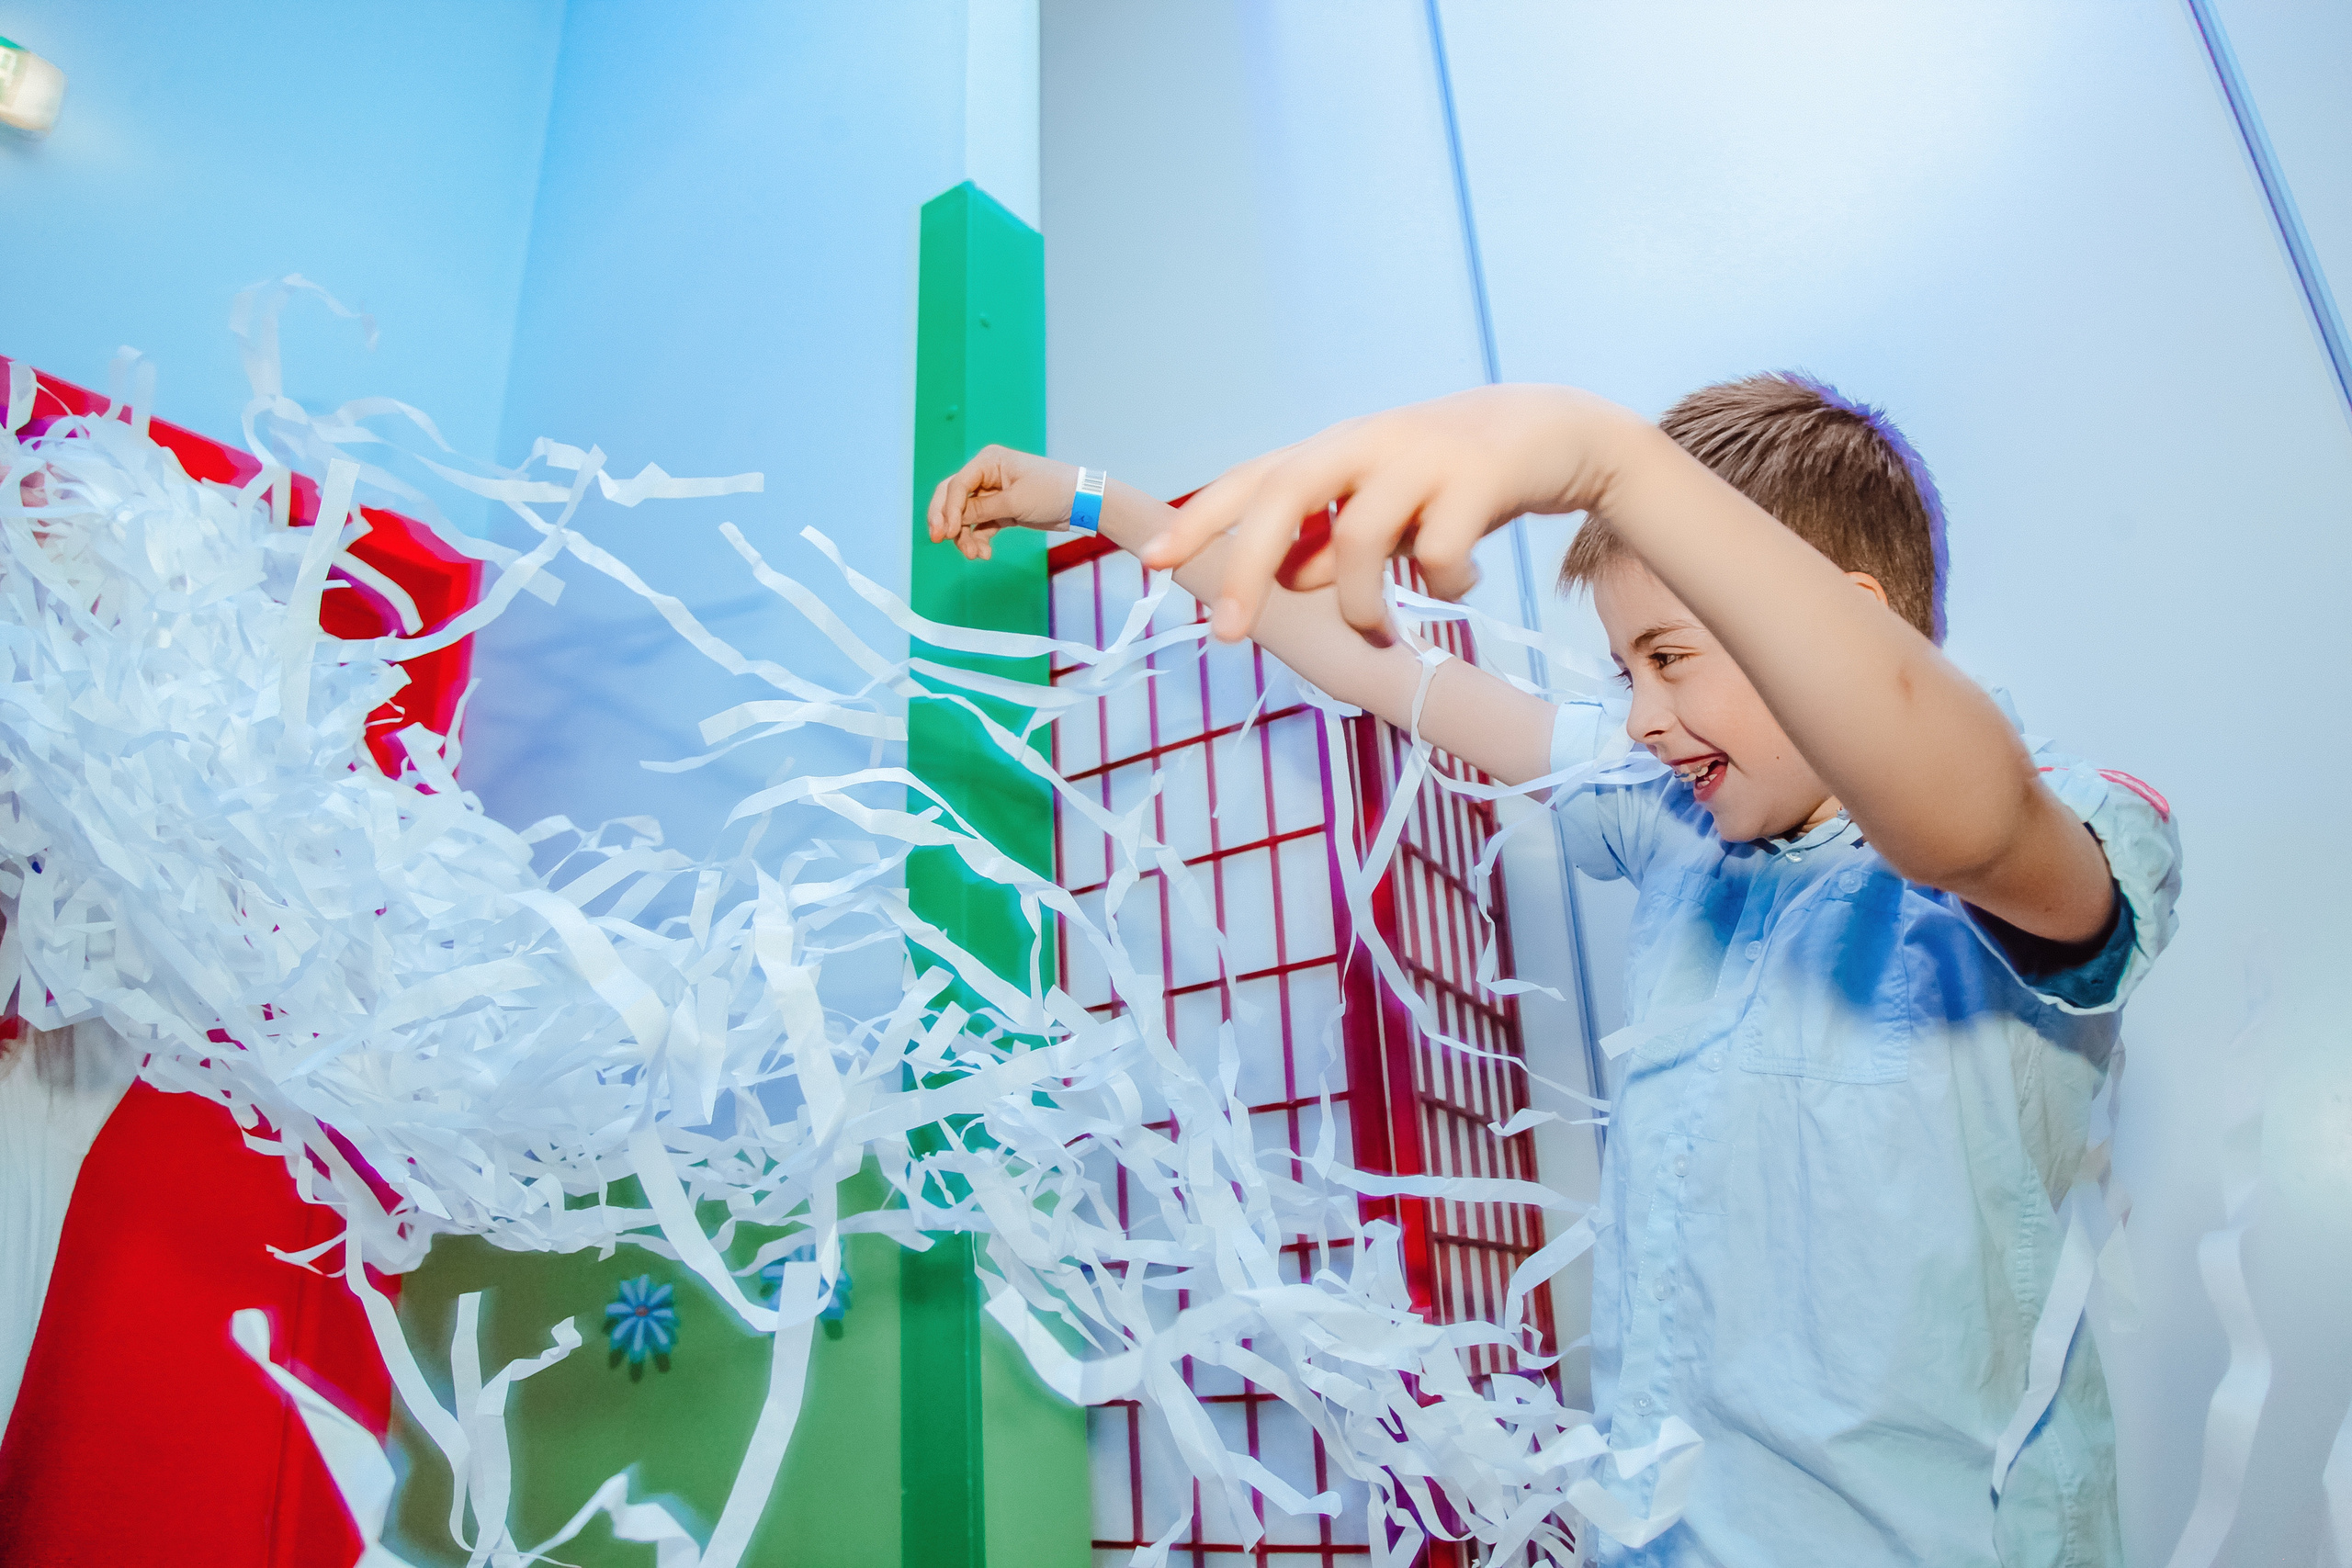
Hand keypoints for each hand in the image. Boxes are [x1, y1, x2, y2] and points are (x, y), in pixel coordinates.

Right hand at [926, 446, 1081, 560]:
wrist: (1082, 503)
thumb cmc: (1052, 491)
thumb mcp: (1015, 502)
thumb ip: (982, 510)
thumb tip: (953, 519)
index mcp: (988, 461)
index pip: (956, 485)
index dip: (947, 509)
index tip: (947, 532)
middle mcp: (986, 475)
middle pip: (953, 498)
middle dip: (945, 520)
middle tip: (938, 540)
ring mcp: (993, 494)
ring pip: (965, 516)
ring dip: (965, 536)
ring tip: (975, 555)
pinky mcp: (1001, 511)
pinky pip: (980, 526)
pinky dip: (978, 540)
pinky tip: (984, 554)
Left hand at [1138, 384, 1630, 641]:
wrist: (1556, 432)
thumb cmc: (1451, 478)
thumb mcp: (1383, 507)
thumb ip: (1331, 539)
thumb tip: (1287, 579)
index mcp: (1336, 448)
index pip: (1253, 477)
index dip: (1201, 517)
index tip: (1153, 562)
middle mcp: (1368, 442)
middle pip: (1285, 494)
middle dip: (1248, 565)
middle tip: (1228, 635)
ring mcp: (1422, 455)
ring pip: (1357, 538)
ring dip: (1361, 602)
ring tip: (1382, 625)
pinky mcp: (1478, 478)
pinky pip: (1437, 556)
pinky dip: (1444, 586)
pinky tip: (1462, 583)